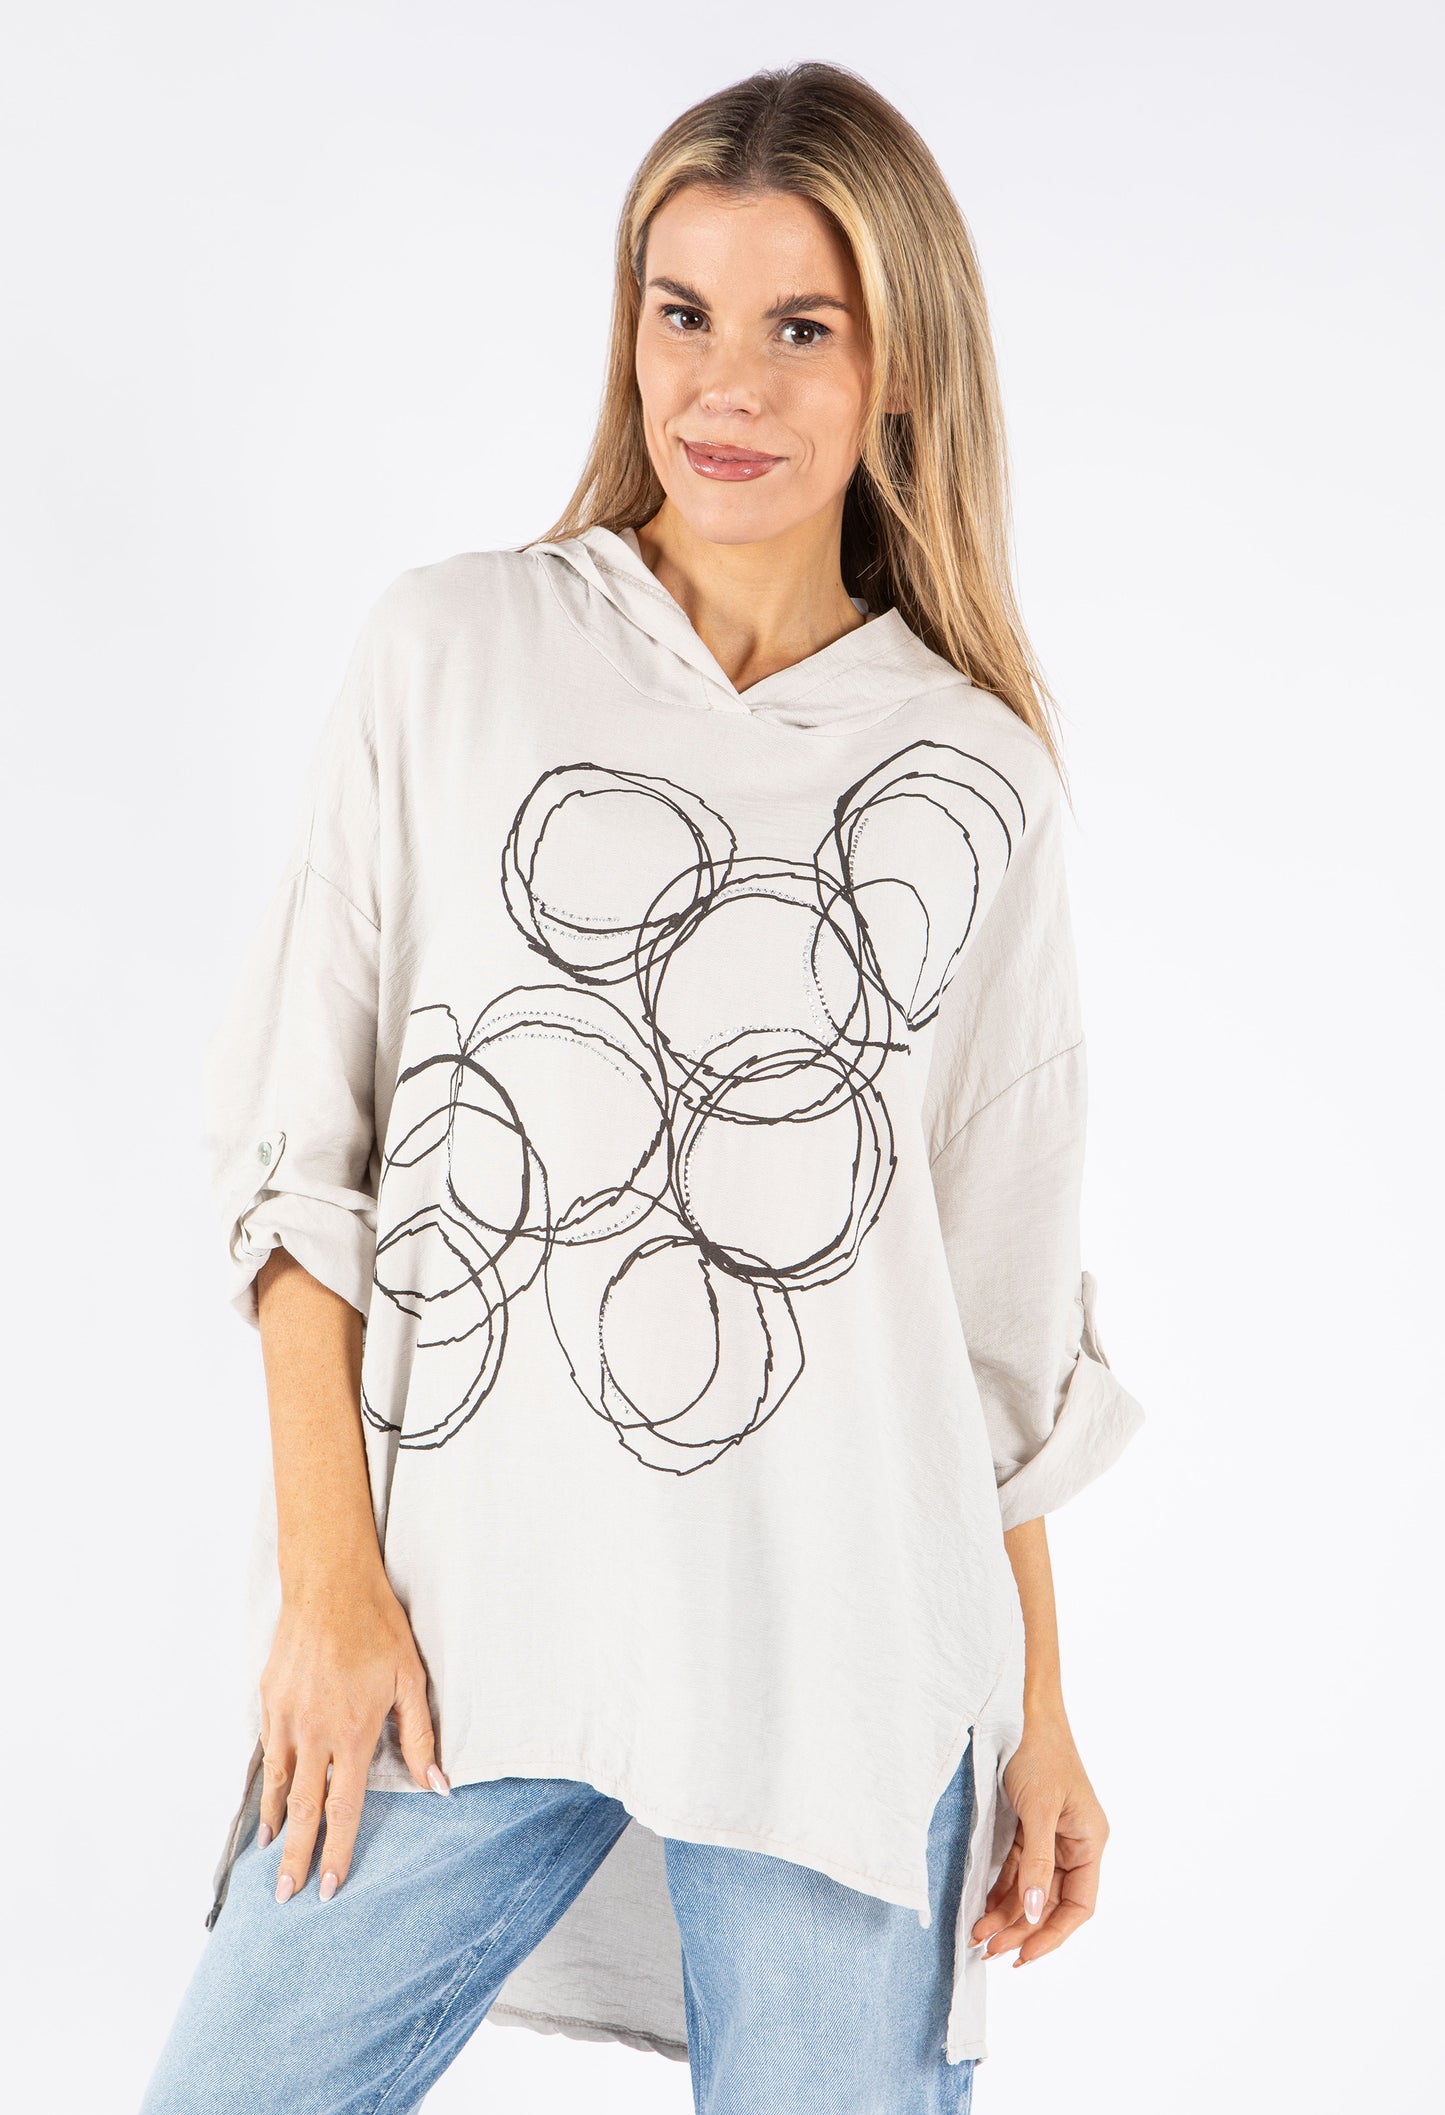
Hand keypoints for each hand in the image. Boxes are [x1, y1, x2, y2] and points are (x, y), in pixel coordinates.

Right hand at [257, 1567, 447, 1903]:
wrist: (329, 1586)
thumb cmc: (376, 1628)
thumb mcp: (410, 1681)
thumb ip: (420, 1739)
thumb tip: (437, 1786)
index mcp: (352, 1734)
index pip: (343, 1808)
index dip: (337, 1851)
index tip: (330, 1887)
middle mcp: (313, 1734)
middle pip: (304, 1810)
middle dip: (296, 1857)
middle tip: (286, 1897)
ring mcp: (285, 1719)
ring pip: (279, 1786)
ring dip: (276, 1826)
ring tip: (271, 1858)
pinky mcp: (268, 1701)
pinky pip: (267, 1754)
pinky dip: (267, 1784)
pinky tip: (269, 1801)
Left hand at [970, 1707, 1108, 1965]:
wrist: (1019, 1706)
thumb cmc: (1038, 1750)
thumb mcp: (1039, 1809)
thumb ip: (1037, 1863)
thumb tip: (1032, 1912)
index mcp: (1090, 1840)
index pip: (1078, 1904)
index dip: (1053, 1933)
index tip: (1025, 1956)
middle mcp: (1074, 1842)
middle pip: (1051, 1901)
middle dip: (1022, 1928)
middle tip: (989, 1952)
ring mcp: (1051, 1835)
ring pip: (1030, 1888)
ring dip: (1007, 1913)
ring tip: (978, 1937)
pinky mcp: (1030, 1825)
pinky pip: (1017, 1868)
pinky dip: (1001, 1889)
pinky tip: (983, 1910)